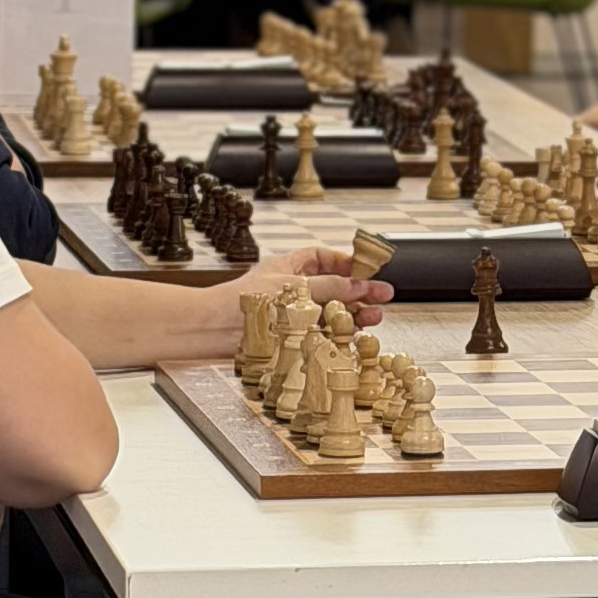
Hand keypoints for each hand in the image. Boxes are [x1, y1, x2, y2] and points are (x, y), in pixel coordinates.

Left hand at [243, 251, 389, 324]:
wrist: (213, 329)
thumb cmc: (243, 299)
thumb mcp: (294, 287)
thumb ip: (331, 287)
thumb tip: (362, 286)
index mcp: (290, 267)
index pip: (324, 259)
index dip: (348, 263)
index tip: (370, 270)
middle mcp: (294, 290)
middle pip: (334, 288)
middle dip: (359, 293)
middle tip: (383, 298)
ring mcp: (293, 314)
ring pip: (330, 313)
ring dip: (353, 315)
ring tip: (373, 319)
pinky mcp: (291, 338)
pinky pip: (320, 335)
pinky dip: (338, 336)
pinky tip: (353, 338)